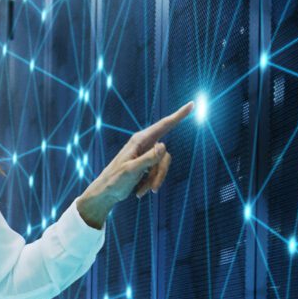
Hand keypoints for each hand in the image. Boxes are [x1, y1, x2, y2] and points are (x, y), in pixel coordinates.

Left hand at [74, 101, 193, 227]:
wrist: (106, 193)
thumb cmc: (115, 180)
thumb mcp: (131, 170)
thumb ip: (148, 159)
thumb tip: (164, 146)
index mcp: (139, 140)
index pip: (163, 125)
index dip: (178, 115)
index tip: (192, 105)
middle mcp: (144, 144)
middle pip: (165, 155)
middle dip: (160, 173)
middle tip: (154, 189)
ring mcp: (146, 154)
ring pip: (162, 165)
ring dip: (154, 181)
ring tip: (140, 192)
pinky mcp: (146, 164)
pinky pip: (157, 172)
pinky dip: (150, 183)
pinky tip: (139, 191)